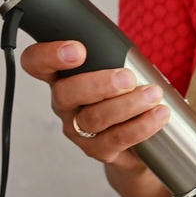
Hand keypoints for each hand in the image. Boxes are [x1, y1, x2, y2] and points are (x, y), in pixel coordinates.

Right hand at [19, 40, 169, 173]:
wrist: (136, 144)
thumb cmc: (123, 97)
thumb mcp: (113, 69)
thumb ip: (111, 53)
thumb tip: (129, 46)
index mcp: (61, 78)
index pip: (36, 63)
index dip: (48, 56)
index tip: (78, 50)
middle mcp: (65, 105)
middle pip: (65, 93)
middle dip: (98, 84)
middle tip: (127, 78)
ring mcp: (78, 131)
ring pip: (93, 118)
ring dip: (127, 105)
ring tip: (152, 95)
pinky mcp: (99, 151)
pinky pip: (117, 139)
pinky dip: (141, 125)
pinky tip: (158, 114)